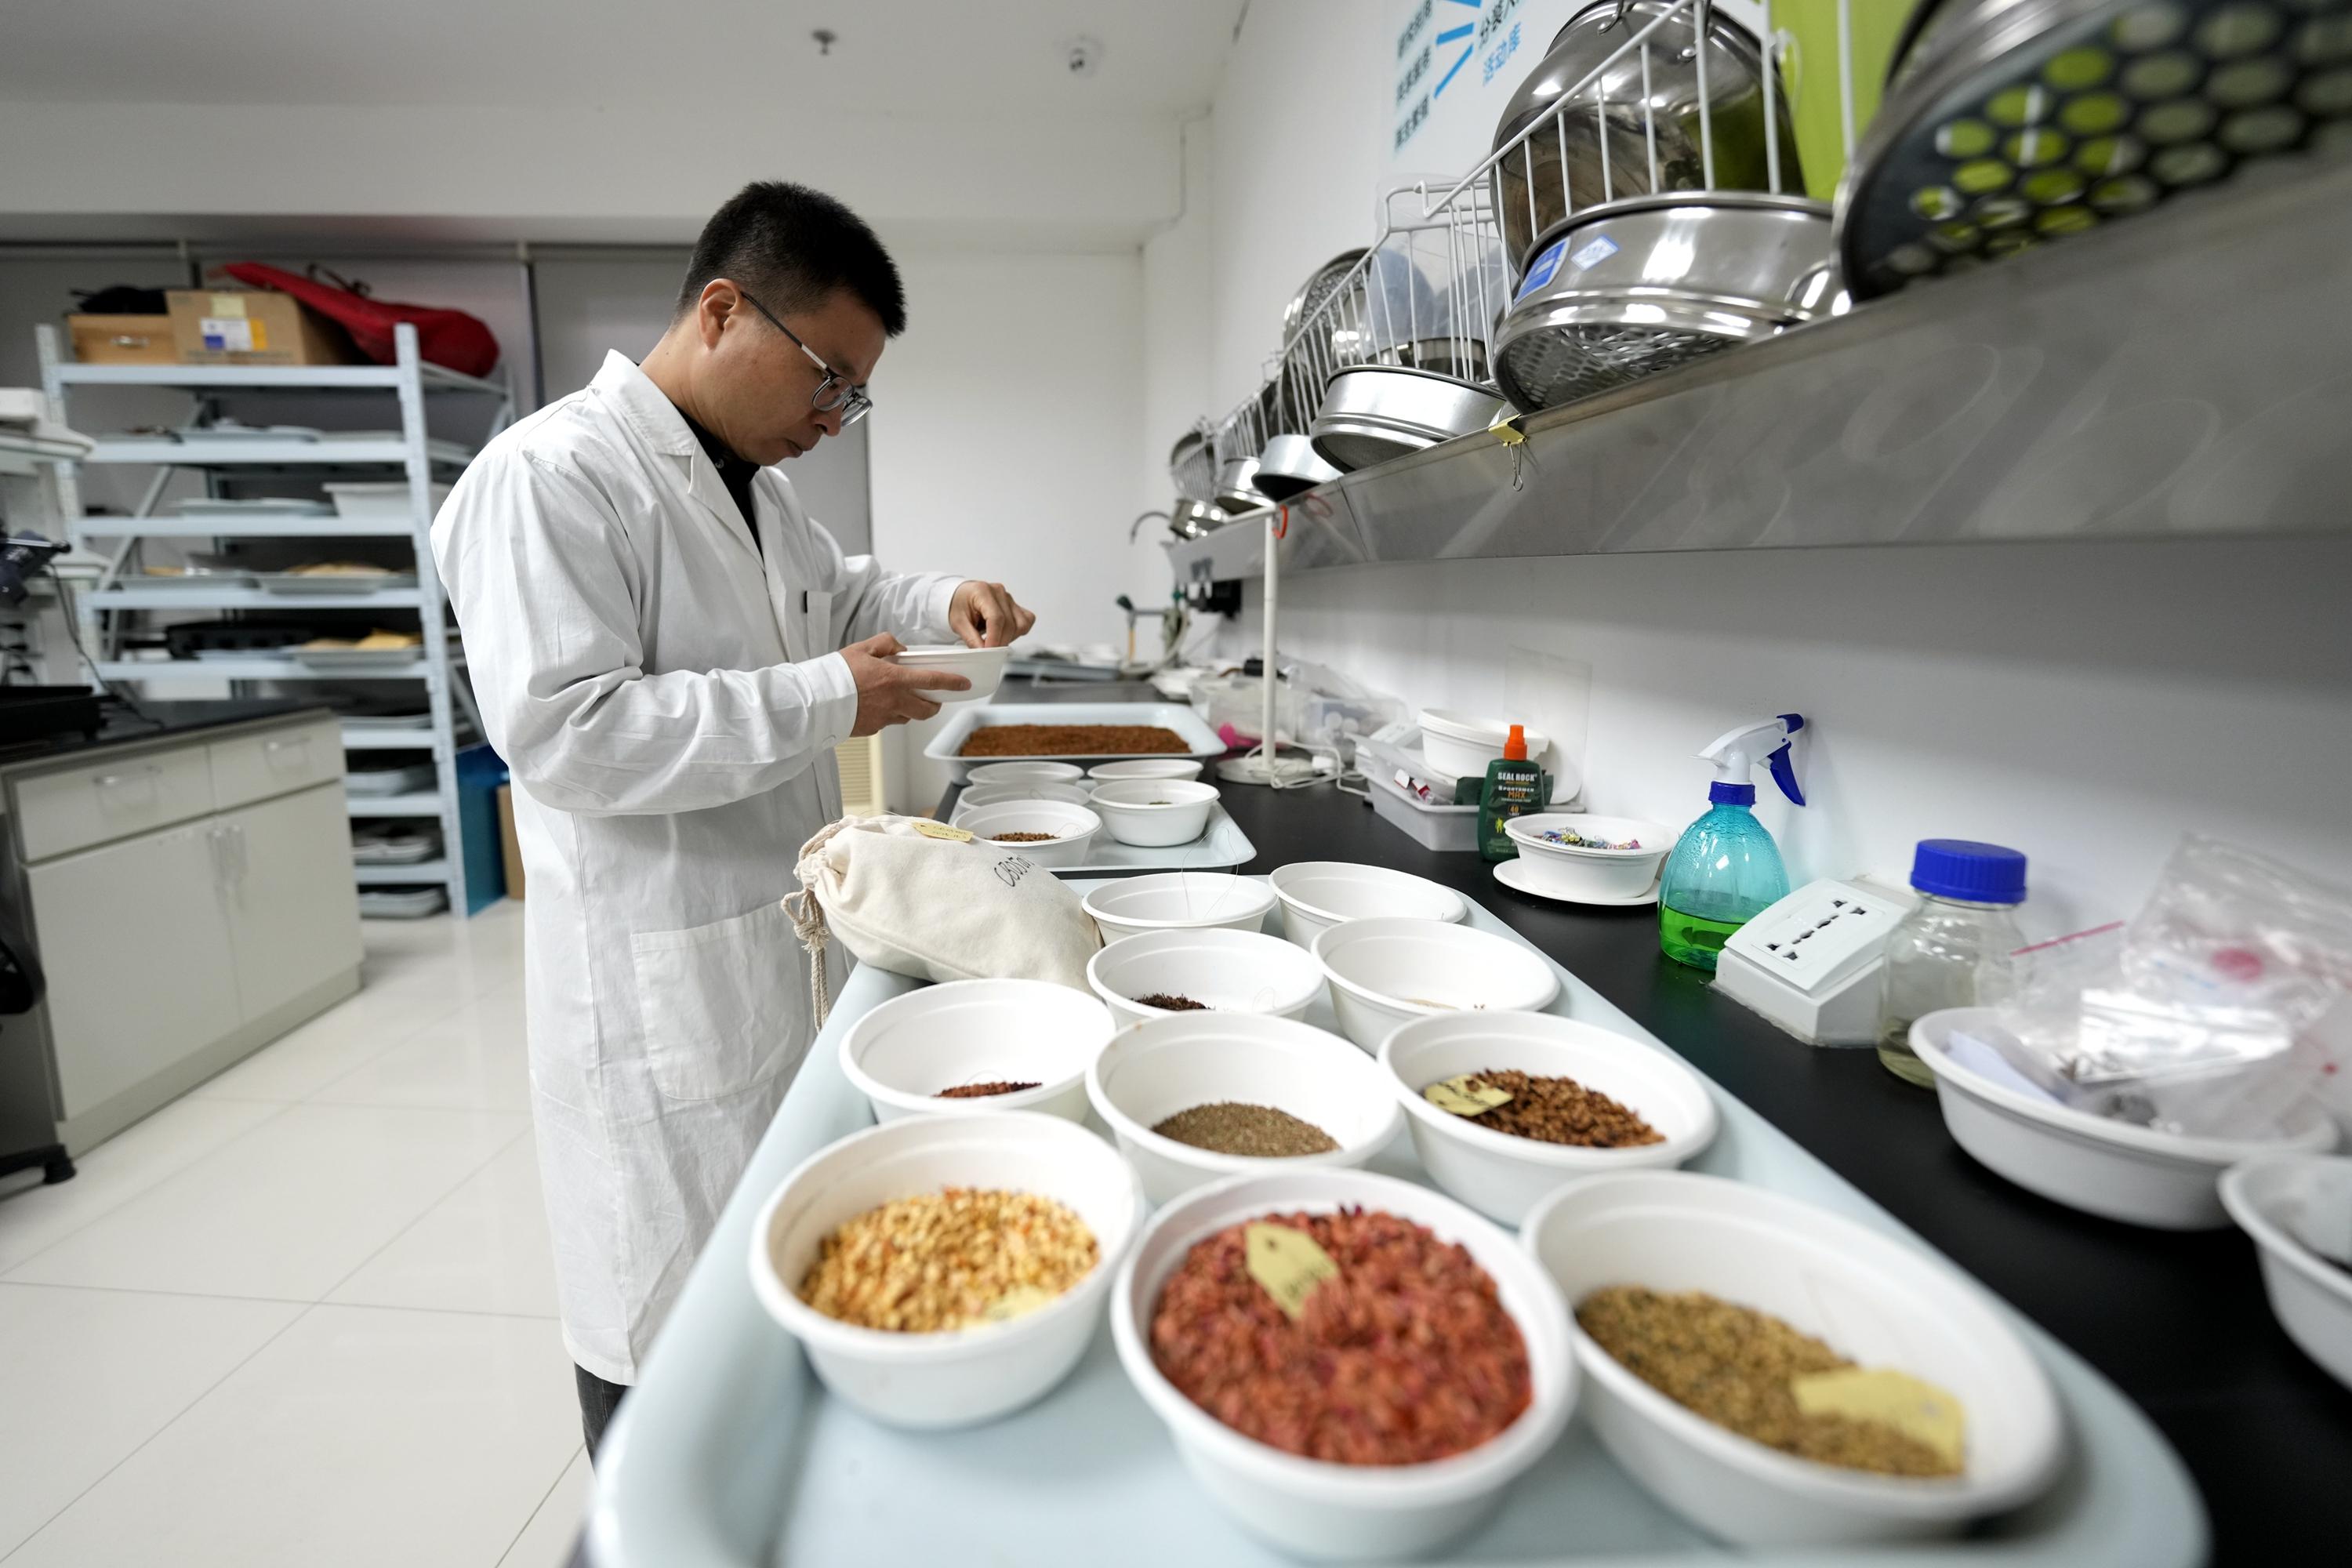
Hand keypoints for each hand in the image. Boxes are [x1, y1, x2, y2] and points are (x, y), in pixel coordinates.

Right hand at [840, 633, 969, 736]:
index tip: (964, 684)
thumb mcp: (862, 648)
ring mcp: (883, 718)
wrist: (815, 699)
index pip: (932, 682)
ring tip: (899, 698)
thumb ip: (886, 644)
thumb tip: (901, 649)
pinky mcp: (872, 729)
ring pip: (908, 717)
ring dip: (910, 710)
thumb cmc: (836, 673)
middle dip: (934, 704)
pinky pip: (887, 722)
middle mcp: (893, 702)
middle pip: (927, 710)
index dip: (952, 683)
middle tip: (933, 697)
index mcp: (894, 680)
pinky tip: (876, 705)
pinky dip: (888, 714)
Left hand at [949, 580, 1035, 648]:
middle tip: (989, 652)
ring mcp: (1009, 599)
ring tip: (994, 639)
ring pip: (1021, 624)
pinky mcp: (1015, 606)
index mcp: (982, 591)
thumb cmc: (959, 605)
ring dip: (1009, 638)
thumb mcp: (958, 622)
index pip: (996, 618)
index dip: (994, 638)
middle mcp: (999, 592)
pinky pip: (1026, 621)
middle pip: (1009, 624)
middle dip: (1000, 642)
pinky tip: (1005, 634)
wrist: (962, 597)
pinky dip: (1018, 632)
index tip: (989, 651)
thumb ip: (971, 638)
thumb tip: (983, 652)